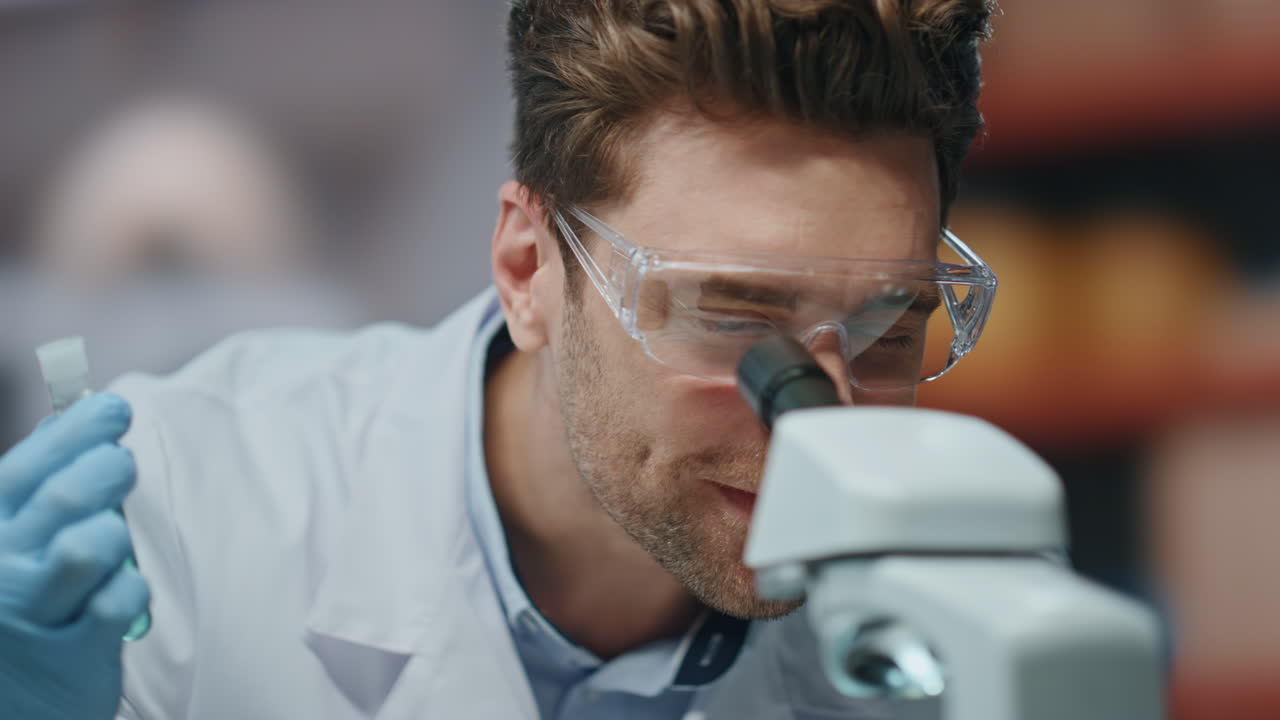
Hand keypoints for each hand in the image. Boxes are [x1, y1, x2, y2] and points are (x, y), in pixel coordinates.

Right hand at [0, 393, 149, 718]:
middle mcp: (1, 571)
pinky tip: (121, 591)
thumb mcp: (7, 543)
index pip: (26, 468)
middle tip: (122, 465)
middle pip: (67, 496)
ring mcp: (34, 614)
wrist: (8, 708)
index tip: (114, 408)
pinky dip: (131, 588)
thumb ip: (32, 488)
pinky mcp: (73, 655)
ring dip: (114, 531)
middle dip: (108, 468)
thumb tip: (64, 417)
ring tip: (110, 538)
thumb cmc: (15, 608)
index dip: (76, 432)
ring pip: (92, 543)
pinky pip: (120, 599)